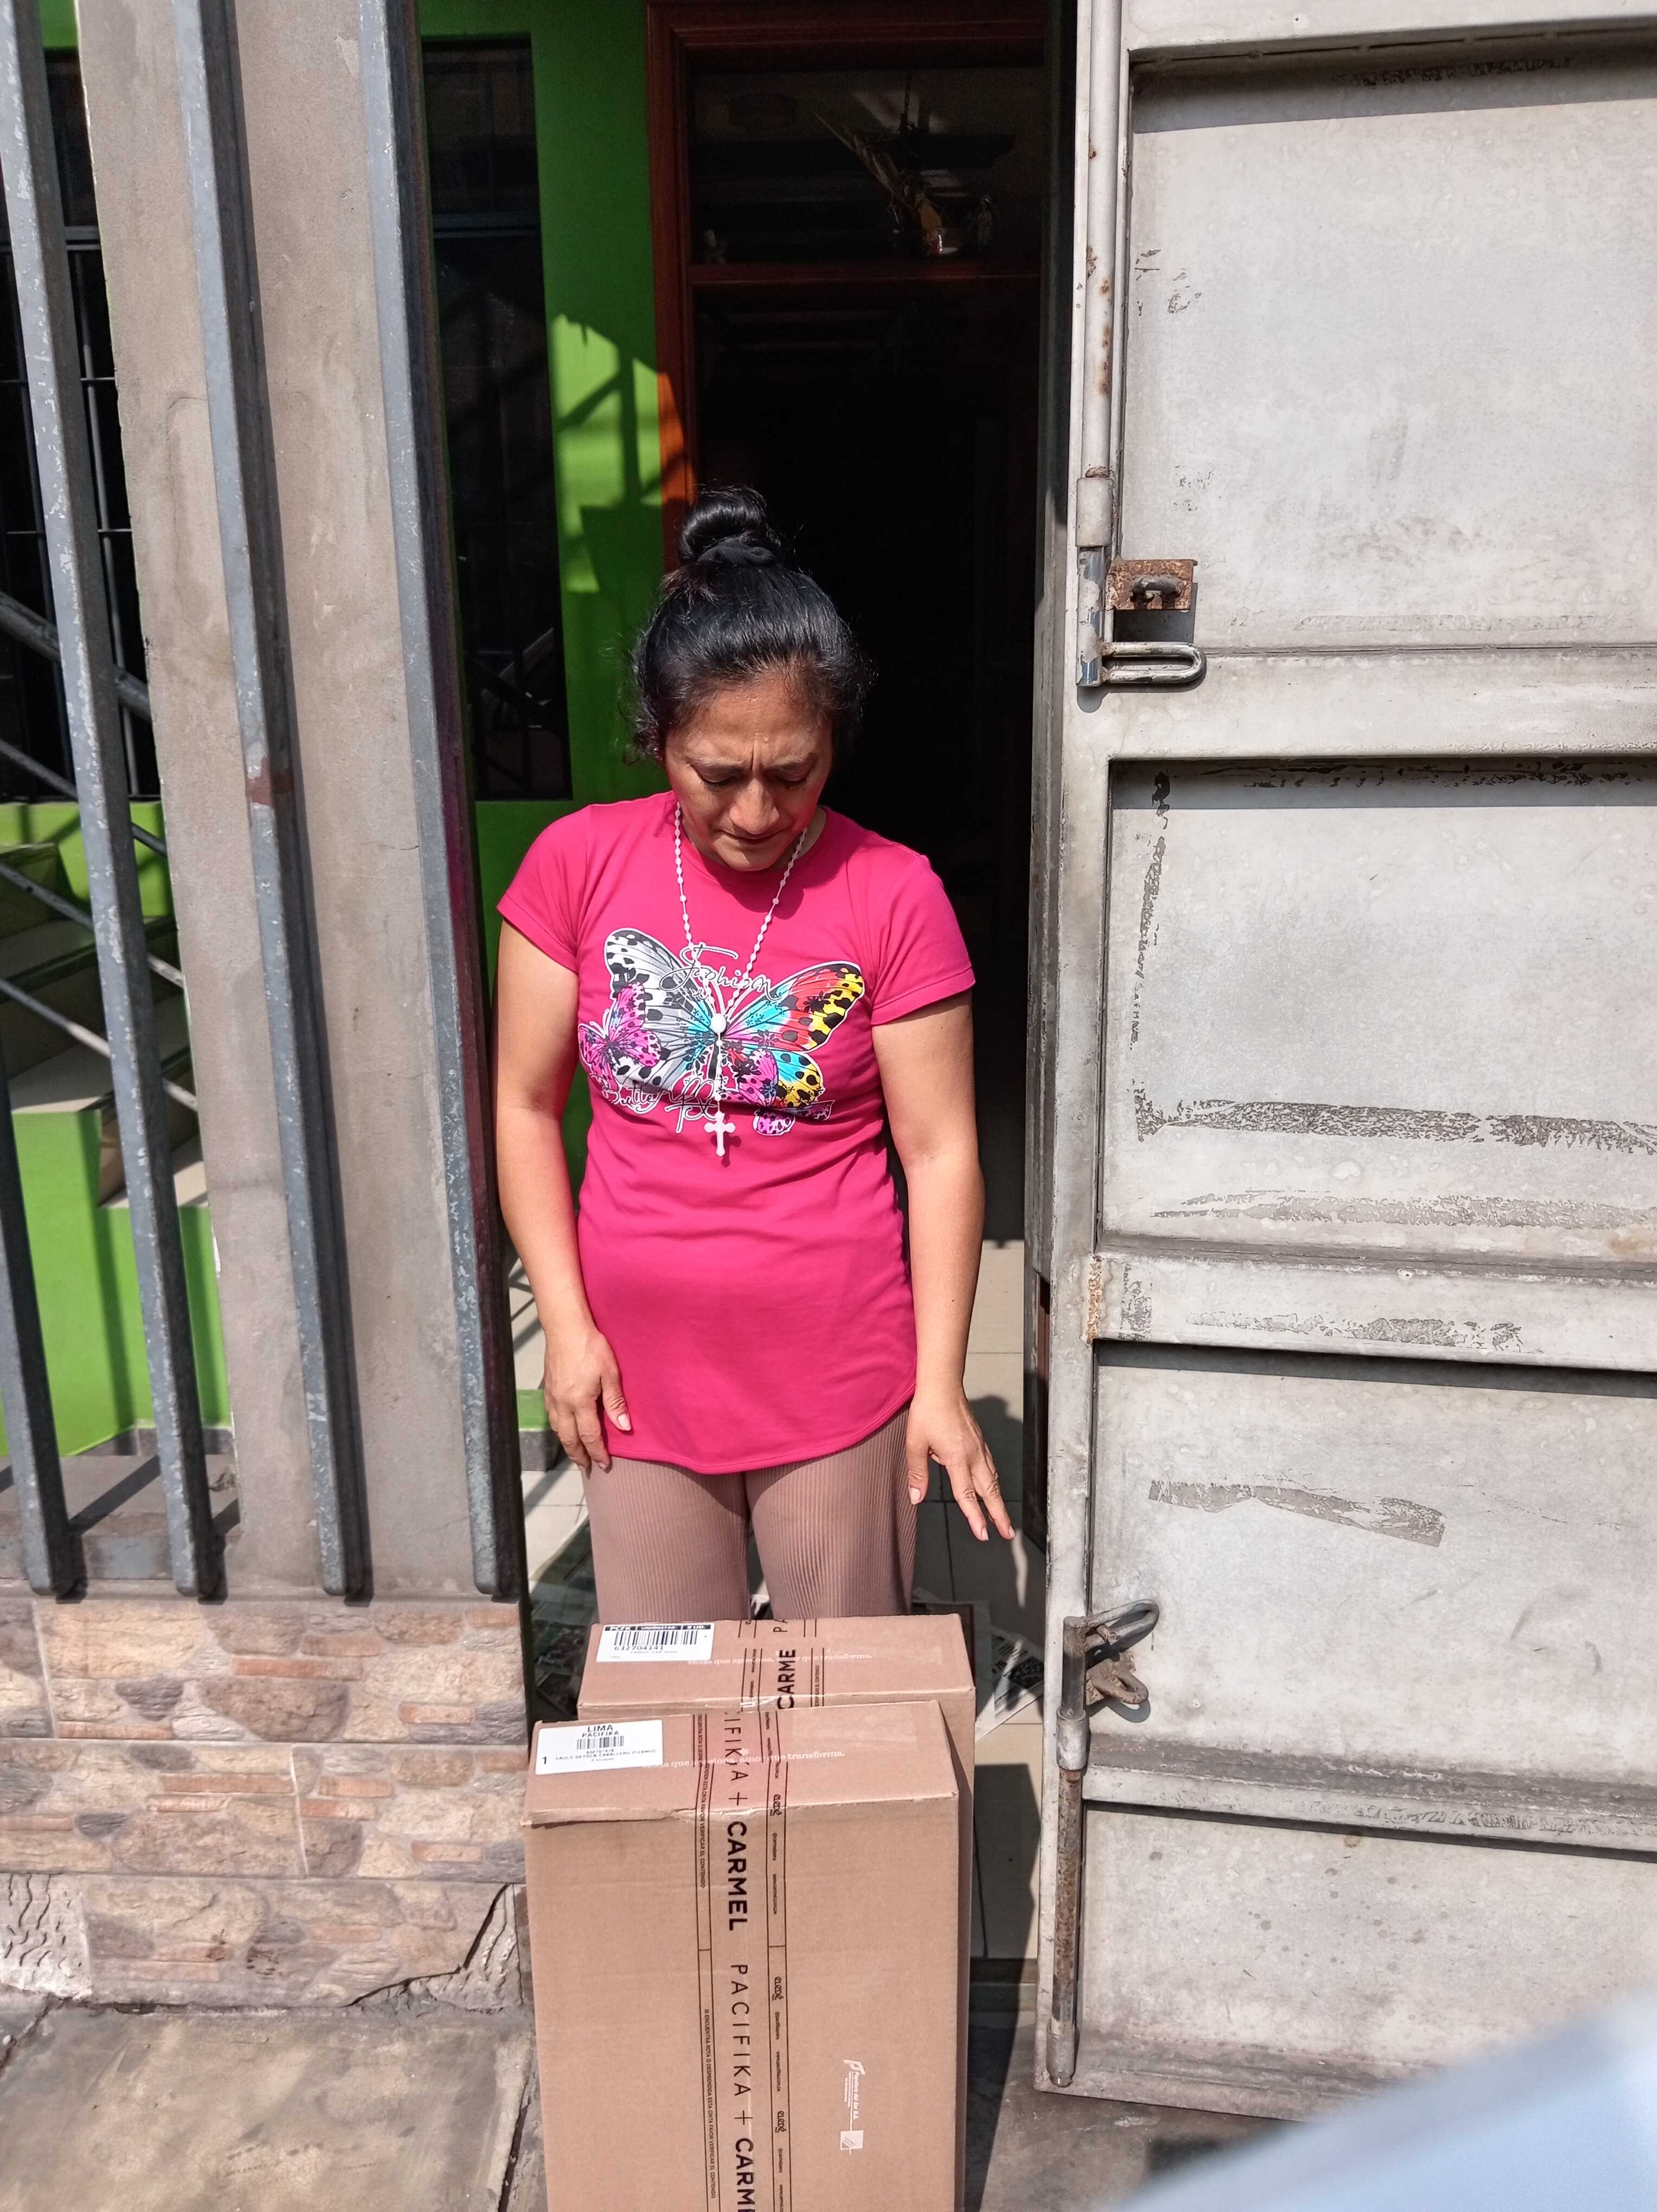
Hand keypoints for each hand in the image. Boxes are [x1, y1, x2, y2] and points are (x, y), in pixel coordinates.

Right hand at [543, 1320, 630, 1472]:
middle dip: (578, 1455)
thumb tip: (624, 1427)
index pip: (589, 1436)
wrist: (566, 1328)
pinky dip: (558, 1428)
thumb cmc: (591, 1347)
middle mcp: (562, 1404)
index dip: (597, 1452)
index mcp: (579, 1403)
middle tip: (587, 1467)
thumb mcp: (610, 1374)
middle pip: (569, 1439)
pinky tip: (563, 1428)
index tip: (604, 1465)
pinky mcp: (548, 1388)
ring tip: (576, 1452)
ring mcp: (552, 1397)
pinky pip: (551, 1416)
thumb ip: (616, 1402)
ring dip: (567, 1444)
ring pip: (557, 1429)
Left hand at [905, 1388, 1013, 1541]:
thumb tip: (916, 1499)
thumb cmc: (927, 1413)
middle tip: (1008, 1533)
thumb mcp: (915, 1444)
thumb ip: (917, 1473)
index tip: (983, 1534)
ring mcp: (979, 1447)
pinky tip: (993, 1489)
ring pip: (993, 1479)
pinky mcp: (980, 1441)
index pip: (967, 1494)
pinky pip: (991, 1467)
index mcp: (956, 1457)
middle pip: (989, 1491)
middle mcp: (973, 1455)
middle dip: (999, 1514)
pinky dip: (995, 1483)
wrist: (942, 1386)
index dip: (975, 1516)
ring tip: (1003, 1519)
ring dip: (999, 1501)